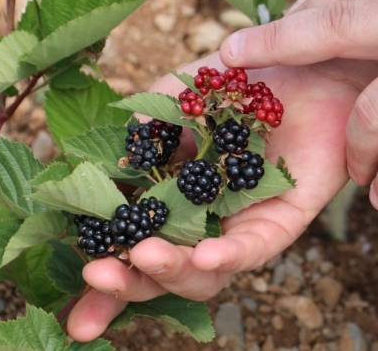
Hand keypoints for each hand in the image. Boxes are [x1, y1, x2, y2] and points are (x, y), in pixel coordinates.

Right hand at [66, 54, 377, 340]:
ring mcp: (240, 228)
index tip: (73, 313)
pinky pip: (255, 249)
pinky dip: (230, 253)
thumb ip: (146, 127)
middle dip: (128, 283)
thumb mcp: (178, 98)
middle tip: (97, 274)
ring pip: (206, 273)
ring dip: (172, 269)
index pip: (131, 249)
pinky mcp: (281, 222)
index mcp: (171, 201)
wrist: (303, 65)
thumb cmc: (240, 86)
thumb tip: (111, 162)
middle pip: (163, 273)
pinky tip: (207, 253)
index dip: (106, 282)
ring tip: (146, 254)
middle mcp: (203, 224)